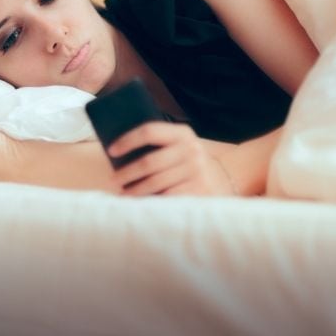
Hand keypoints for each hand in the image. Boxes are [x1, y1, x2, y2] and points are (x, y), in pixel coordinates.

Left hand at [108, 122, 236, 195]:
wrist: (224, 178)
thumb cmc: (185, 162)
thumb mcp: (177, 146)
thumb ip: (157, 145)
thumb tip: (116, 152)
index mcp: (181, 133)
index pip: (149, 131)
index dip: (127, 140)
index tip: (111, 150)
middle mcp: (191, 149)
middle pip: (149, 161)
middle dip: (126, 173)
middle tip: (113, 180)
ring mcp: (196, 170)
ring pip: (155, 182)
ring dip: (135, 190)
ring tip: (123, 194)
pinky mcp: (200, 190)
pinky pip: (168, 197)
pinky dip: (151, 201)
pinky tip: (141, 203)